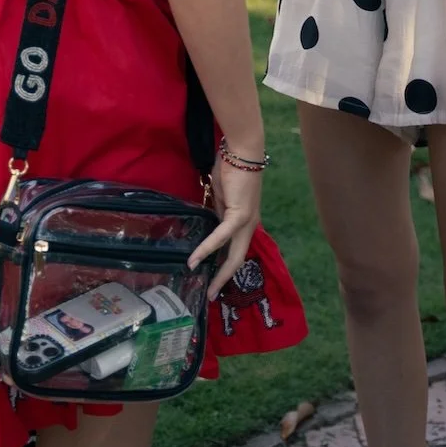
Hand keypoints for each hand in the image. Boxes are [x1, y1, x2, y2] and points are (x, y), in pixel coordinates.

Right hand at [189, 159, 262, 298]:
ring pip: (234, 255)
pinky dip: (207, 248)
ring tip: (207, 288)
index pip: (236, 249)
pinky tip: (195, 258)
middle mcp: (250, 225)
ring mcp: (246, 222)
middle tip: (211, 295)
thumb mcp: (221, 196)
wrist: (241, 152)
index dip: (226, 265)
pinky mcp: (239, 215)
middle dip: (225, 278)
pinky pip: (221, 236)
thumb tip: (210, 224)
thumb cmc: (231, 168)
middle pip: (238, 259)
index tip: (214, 279)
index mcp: (246, 221)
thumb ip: (218, 212)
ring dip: (219, 273)